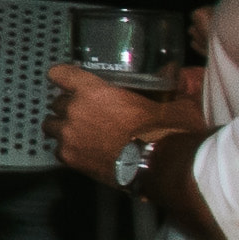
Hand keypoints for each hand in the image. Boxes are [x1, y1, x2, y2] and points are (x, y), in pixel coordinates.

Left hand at [49, 66, 196, 180]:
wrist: (158, 166)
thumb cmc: (165, 133)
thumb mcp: (173, 103)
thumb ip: (173, 88)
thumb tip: (186, 78)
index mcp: (94, 90)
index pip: (60, 73)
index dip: (63, 76)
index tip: (67, 80)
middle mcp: (74, 110)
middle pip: (57, 102)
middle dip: (69, 106)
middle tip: (88, 114)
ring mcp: (68, 134)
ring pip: (52, 126)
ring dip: (63, 127)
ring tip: (82, 134)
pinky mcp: (69, 157)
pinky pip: (59, 149)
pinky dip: (69, 150)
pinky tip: (86, 152)